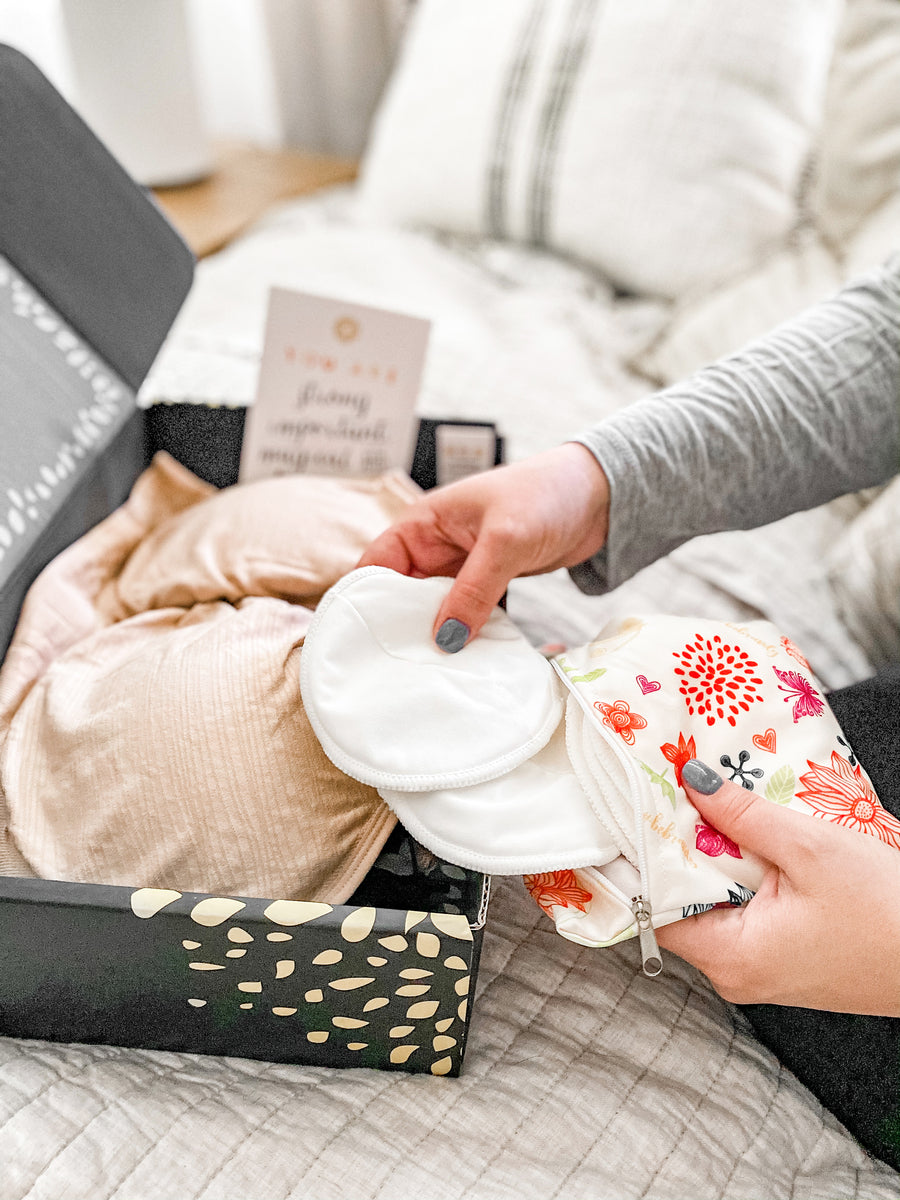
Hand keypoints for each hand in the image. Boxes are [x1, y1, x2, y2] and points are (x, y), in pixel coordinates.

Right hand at [357, 442, 609, 649]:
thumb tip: (443, 641)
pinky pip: (468, 617)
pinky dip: (468, 636)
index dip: (363, 602)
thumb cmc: (546, 495)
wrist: (600, 494)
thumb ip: (473, 590)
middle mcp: (435, 548)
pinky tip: (470, 662)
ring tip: (432, 675)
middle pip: (402, 597)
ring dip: (437, 637)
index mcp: (422, 525)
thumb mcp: (504, 541)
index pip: (375, 567)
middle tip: (400, 671)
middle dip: (401, 629)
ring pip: (436, 611)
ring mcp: (463, 569)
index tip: (363, 644)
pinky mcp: (490, 585)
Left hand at [657, 760, 899, 1014]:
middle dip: (681, 844)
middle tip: (674, 789)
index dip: (641, 855)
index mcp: (731, 957)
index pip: (652, 906)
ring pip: (716, 901)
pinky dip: (745, 872)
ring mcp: (761, 968)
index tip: (634, 807)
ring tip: (712, 801)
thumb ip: (742, 814)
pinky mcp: (785, 957)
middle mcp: (736, 973)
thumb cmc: (888, 912)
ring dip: (716, 854)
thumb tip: (690, 780)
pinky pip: (746, 909)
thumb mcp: (810, 848)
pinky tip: (752, 835)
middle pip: (682, 900)